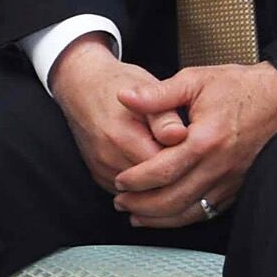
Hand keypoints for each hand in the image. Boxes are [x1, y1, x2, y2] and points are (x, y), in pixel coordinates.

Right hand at [48, 36, 187, 189]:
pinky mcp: (98, 176)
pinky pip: (129, 192)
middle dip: (175, 176)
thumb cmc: (117, 84)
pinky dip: (144, 185)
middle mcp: (107, 158)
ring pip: (142, 192)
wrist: (80, 85)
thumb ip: (164, 116)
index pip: (164, 168)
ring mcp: (101, 170)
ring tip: (171, 159)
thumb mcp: (146, 89)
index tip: (196, 150)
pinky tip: (154, 165)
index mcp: (121, 137)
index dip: (185, 162)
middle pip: (154, 185)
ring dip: (159, 182)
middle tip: (189, 157)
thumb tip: (179, 136)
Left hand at [111, 63, 276, 227]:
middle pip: (174, 199)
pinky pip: (209, 211)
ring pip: (191, 212)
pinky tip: (168, 216)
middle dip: (142, 205)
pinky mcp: (239, 187)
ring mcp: (232, 180)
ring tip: (136, 215)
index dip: (136, 180)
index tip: (120, 181)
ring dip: (160, 218)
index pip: (163, 171)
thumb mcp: (194, 80)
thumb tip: (125, 97)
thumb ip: (157, 93)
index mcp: (206, 140)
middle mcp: (220, 166)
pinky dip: (185, 217)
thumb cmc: (238, 87)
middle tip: (120, 202)